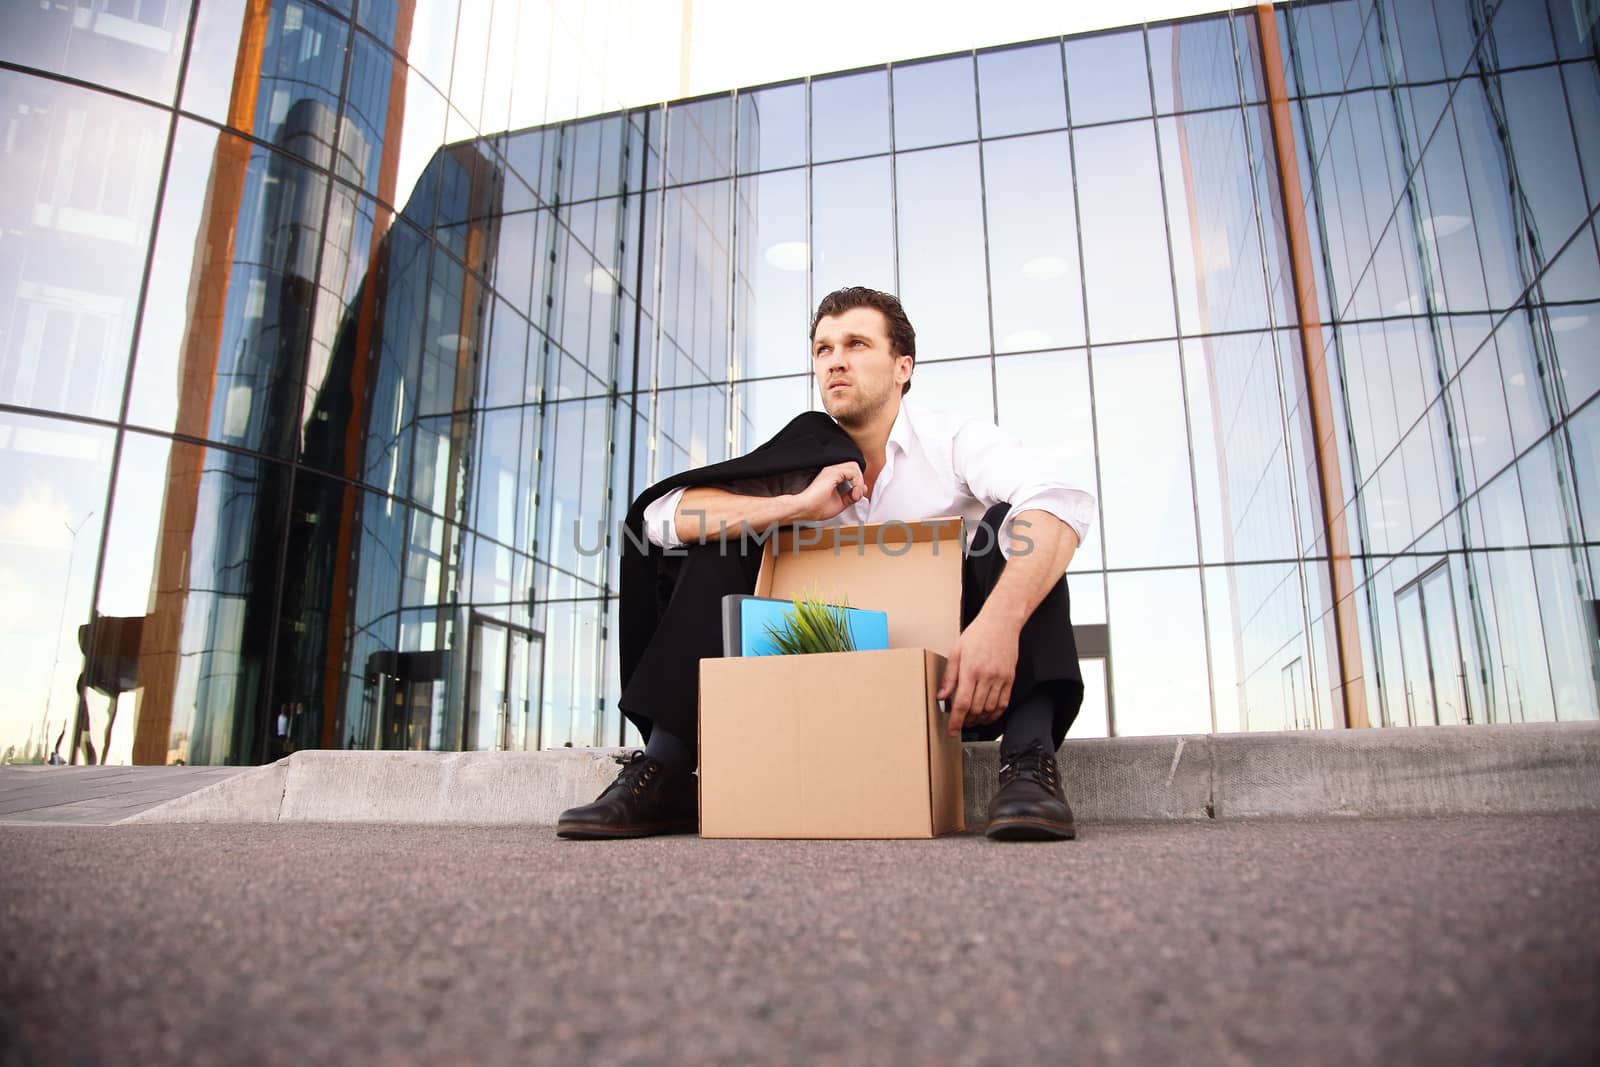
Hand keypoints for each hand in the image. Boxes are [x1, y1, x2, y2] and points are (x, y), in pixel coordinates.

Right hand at [790, 461, 865, 521]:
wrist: (805, 509)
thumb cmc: (816, 508)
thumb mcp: (840, 503)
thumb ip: (851, 496)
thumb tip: (862, 491)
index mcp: (833, 476)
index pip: (852, 471)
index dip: (859, 483)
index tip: (857, 496)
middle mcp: (832, 470)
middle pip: (855, 466)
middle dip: (860, 481)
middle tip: (857, 495)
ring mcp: (832, 470)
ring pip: (855, 467)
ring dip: (859, 482)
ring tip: (856, 495)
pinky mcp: (832, 473)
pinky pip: (853, 472)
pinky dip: (857, 483)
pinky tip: (854, 494)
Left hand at [937, 613, 1018, 736]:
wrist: (1001, 622)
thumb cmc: (977, 634)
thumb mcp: (956, 652)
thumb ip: (949, 677)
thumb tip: (941, 696)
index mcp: (971, 669)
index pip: (962, 703)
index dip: (956, 720)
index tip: (951, 731)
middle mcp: (987, 676)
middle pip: (976, 709)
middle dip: (966, 721)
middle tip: (959, 724)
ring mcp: (1000, 678)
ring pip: (990, 709)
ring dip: (980, 719)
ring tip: (971, 721)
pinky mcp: (1010, 678)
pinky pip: (1003, 703)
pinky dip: (995, 714)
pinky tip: (987, 716)